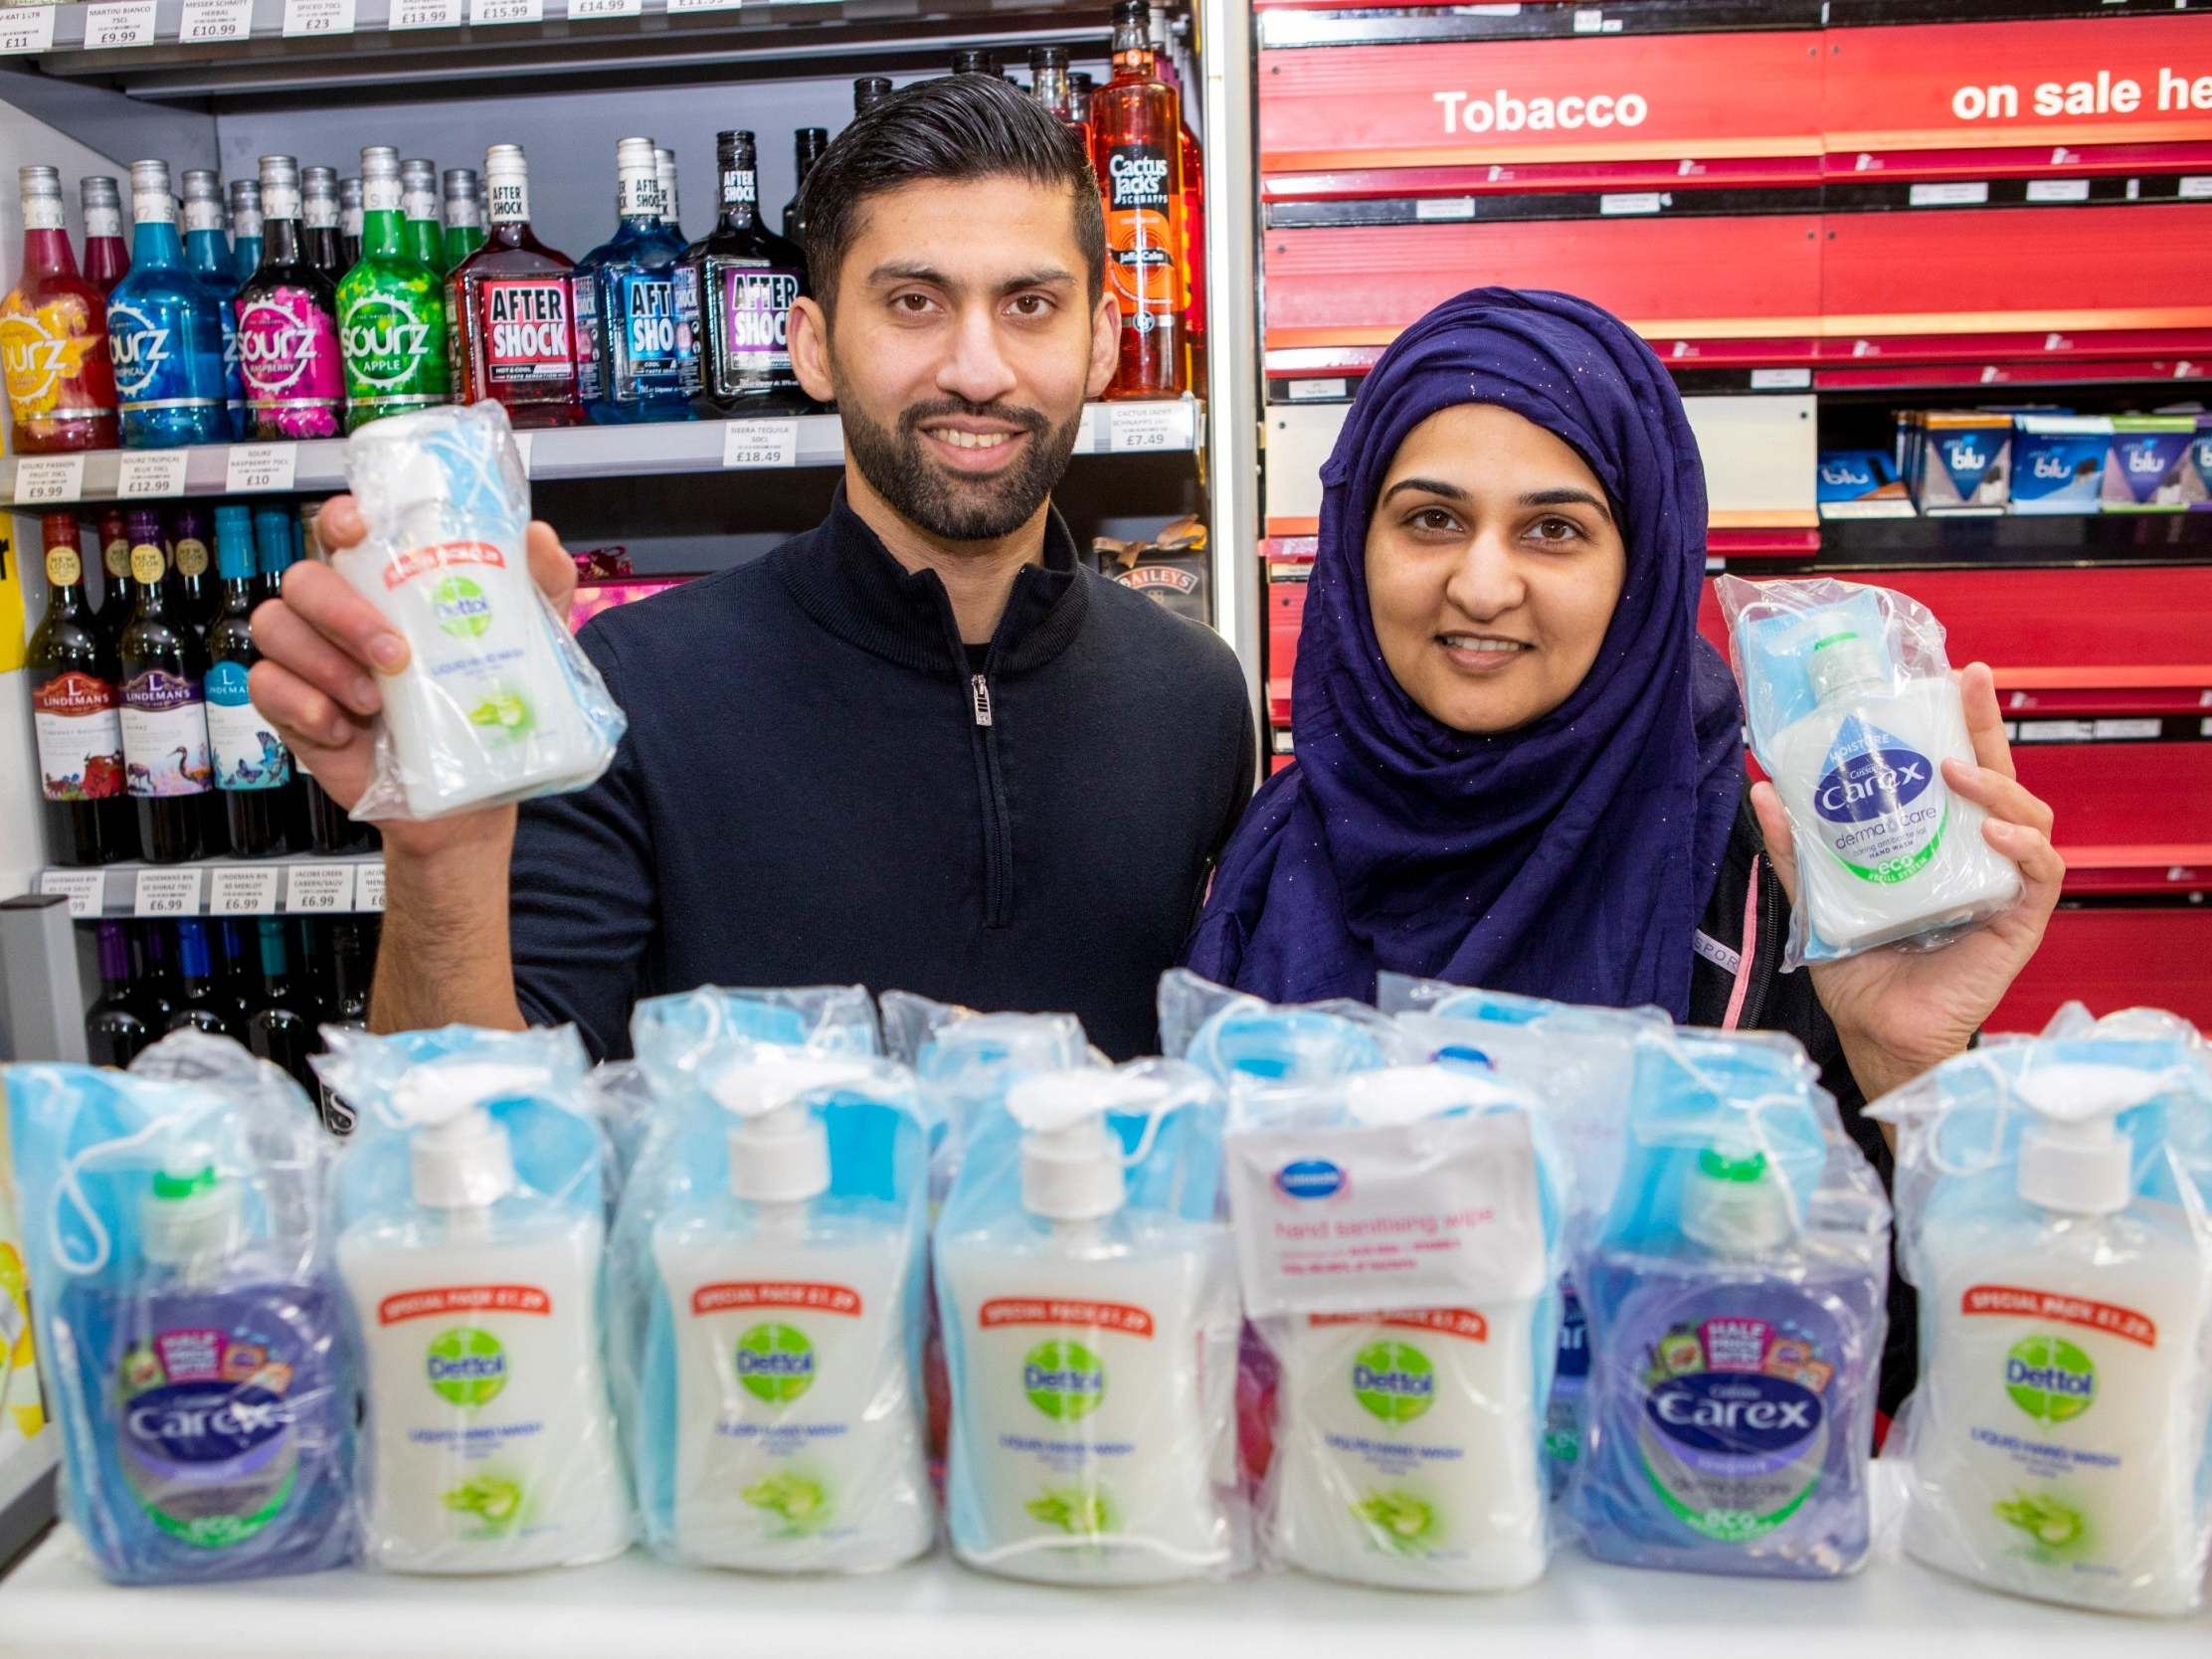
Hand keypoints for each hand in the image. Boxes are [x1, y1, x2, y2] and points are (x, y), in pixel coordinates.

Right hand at [247, 496, 577, 858]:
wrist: (470, 798)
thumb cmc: (486, 709)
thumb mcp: (529, 645)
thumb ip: (539, 587)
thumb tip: (538, 536)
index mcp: (385, 586)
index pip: (341, 532)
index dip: (338, 520)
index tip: (357, 531)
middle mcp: (338, 616)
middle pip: (303, 579)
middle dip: (343, 612)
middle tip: (395, 655)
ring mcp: (310, 662)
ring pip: (275, 627)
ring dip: (323, 661)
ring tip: (376, 700)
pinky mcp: (293, 711)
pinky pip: (266, 687)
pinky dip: (303, 705)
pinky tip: (344, 729)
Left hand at [1749, 662, 2063, 1103]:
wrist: (1876, 1031)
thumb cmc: (1859, 967)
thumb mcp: (1818, 896)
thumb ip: (1795, 849)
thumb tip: (1762, 789)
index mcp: (1938, 841)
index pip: (1958, 771)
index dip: (1961, 722)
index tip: (1951, 676)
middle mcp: (1976, 854)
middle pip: (1999, 777)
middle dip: (1987, 726)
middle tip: (1970, 683)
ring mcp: (2002, 885)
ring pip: (2028, 816)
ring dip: (1996, 787)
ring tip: (1958, 771)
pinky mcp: (2018, 921)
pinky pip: (2038, 873)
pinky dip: (2021, 847)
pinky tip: (1991, 833)